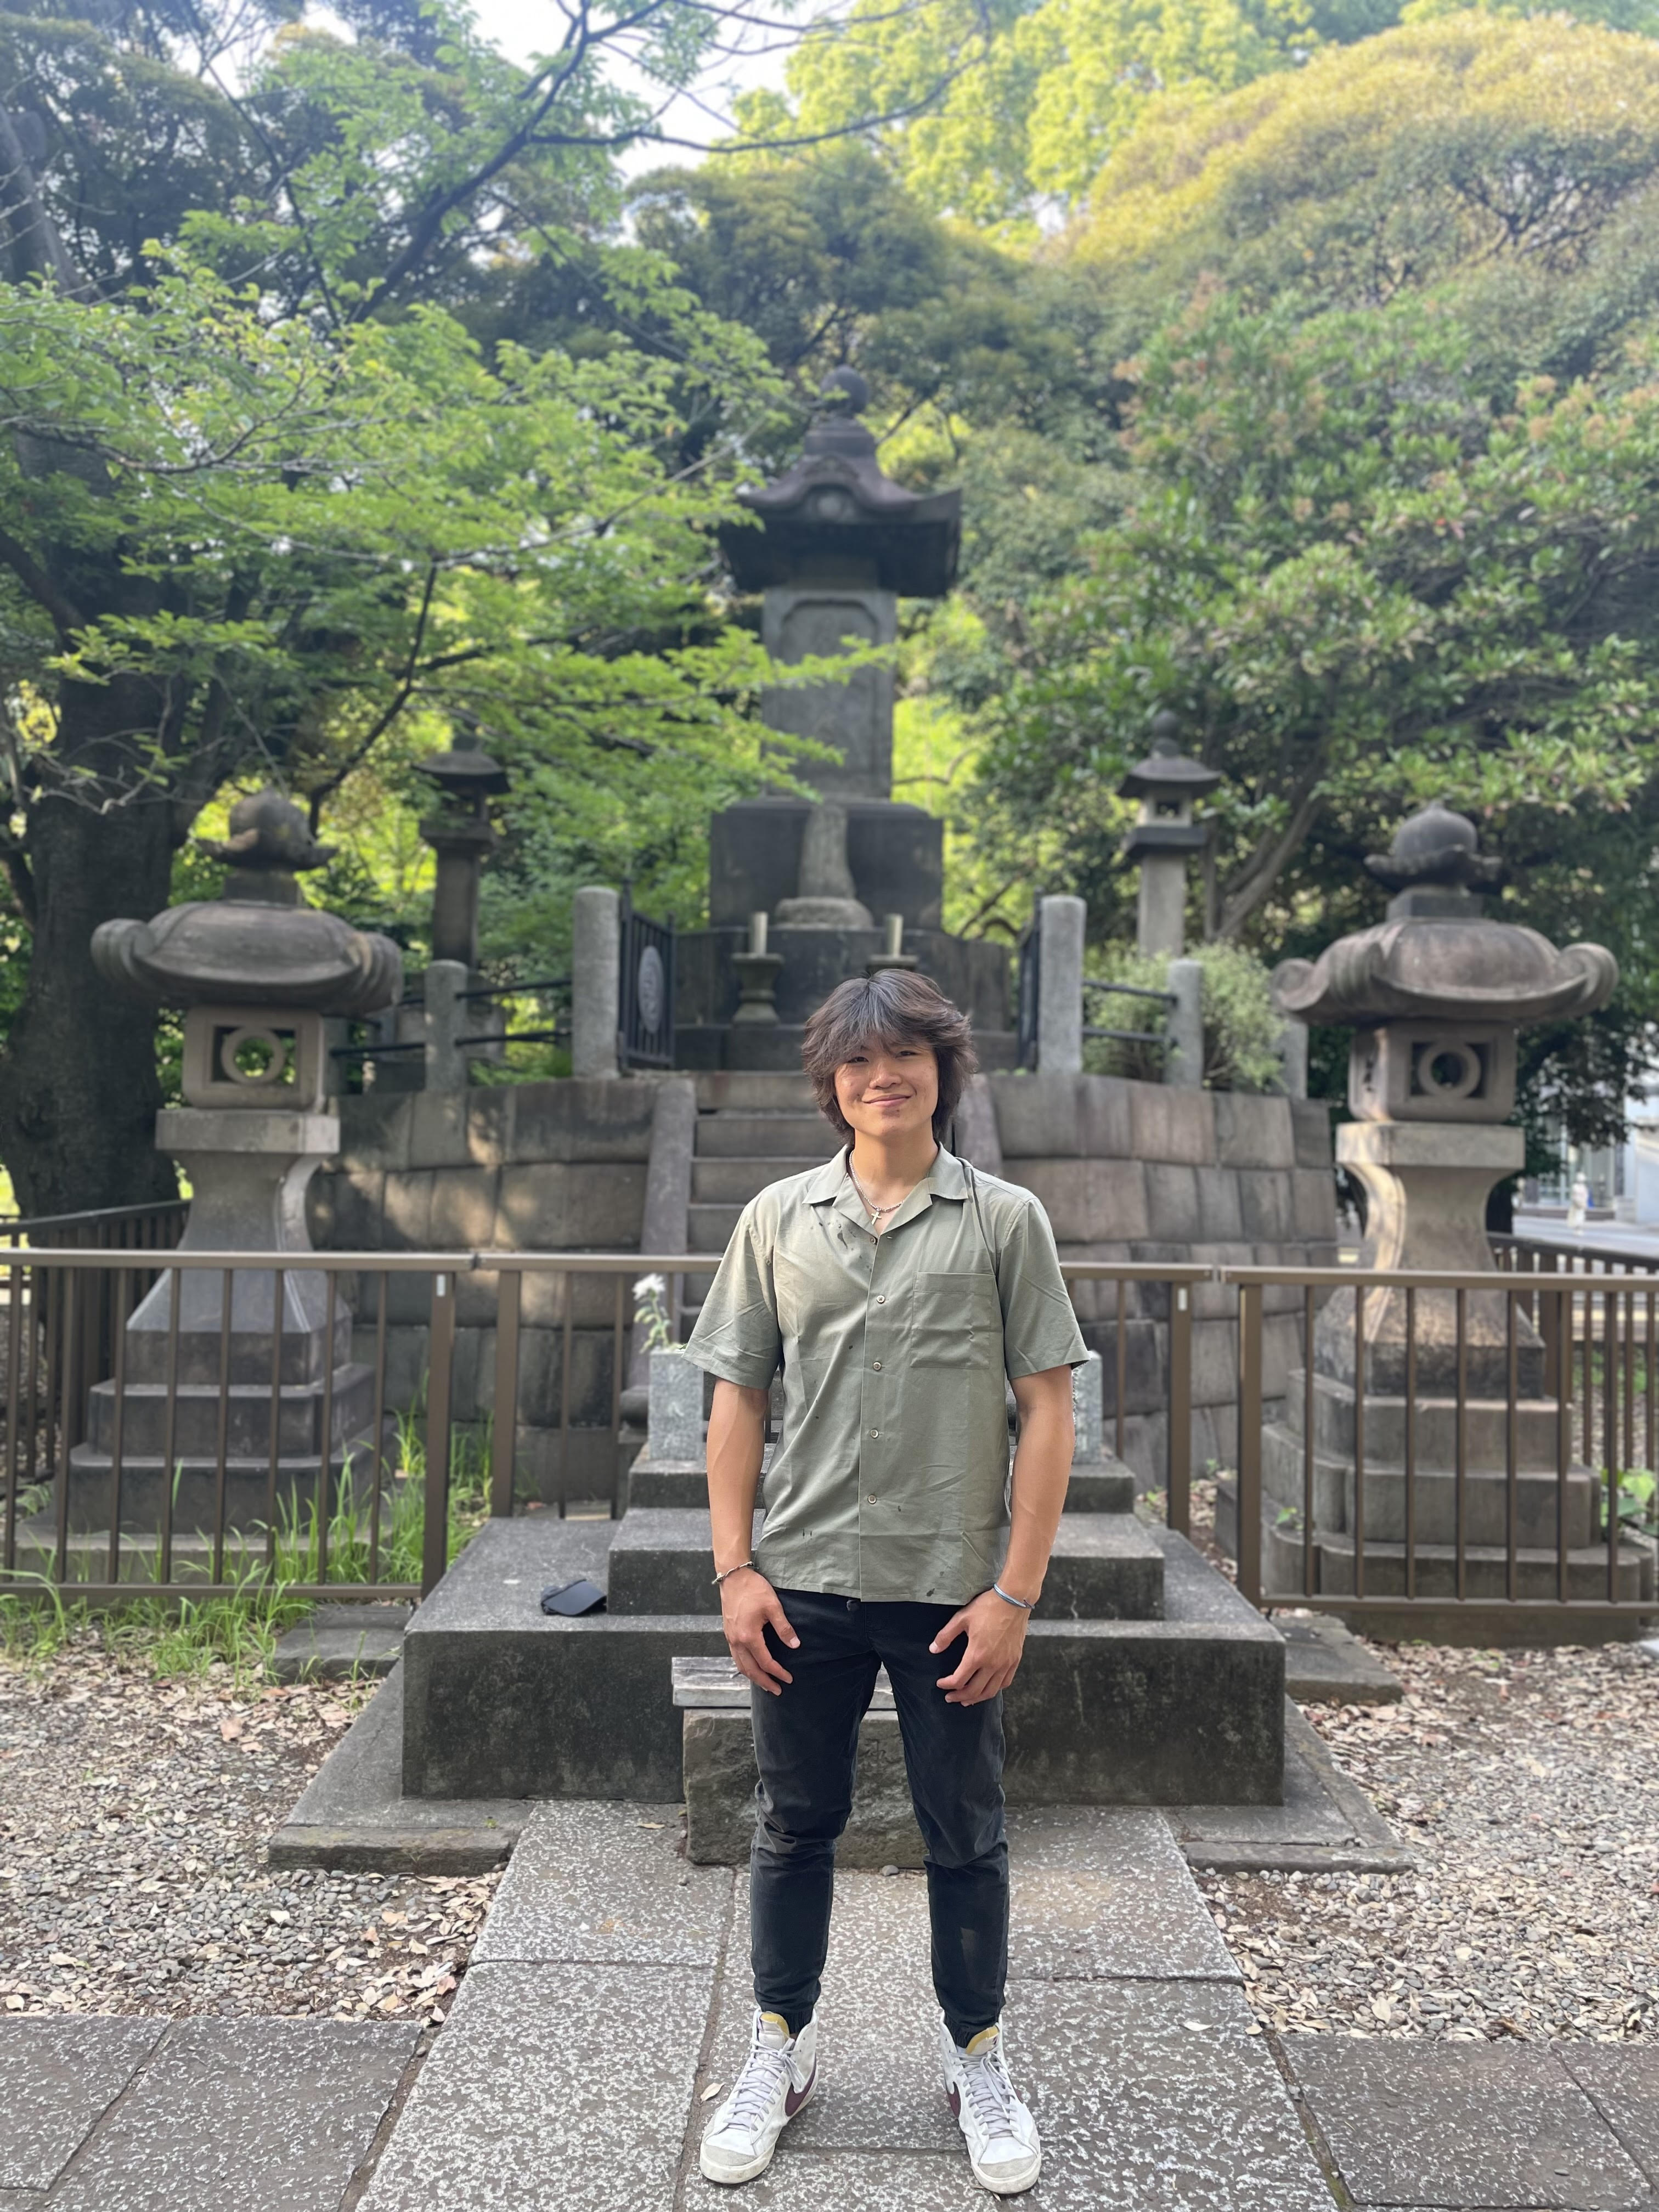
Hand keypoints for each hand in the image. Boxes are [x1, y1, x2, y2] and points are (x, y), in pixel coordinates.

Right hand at [721, 1568, 797, 1696]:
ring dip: (753, 1677)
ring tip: (765, 1684)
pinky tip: (751, 1667)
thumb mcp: (773, 1606)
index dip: (778, 1672)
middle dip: (764, 1682)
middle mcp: (737, 1641)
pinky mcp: (728, 1633)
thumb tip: (795, 1645)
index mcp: (749, 1636)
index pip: (765, 1662)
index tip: (789, 1679)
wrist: (733, 1577)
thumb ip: (784, 1628)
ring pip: (741, 1665)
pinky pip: (735, 1657)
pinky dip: (744, 1666)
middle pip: (750, 1669)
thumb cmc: (753, 1589)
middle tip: (777, 1690)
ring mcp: (730, 1638)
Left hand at [930, 1589, 1029, 1706]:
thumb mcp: (962, 1618)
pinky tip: (988, 1688)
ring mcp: (1006, 1664)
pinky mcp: (1015, 1660)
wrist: (1013, 1600)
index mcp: (977, 1654)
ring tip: (967, 1700)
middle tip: (950, 1698)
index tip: (940, 1684)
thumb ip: (946, 1636)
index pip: (959, 1680)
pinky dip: (994, 1689)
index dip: (947, 1685)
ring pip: (991, 1691)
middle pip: (974, 1691)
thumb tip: (933, 1649)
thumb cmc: (987, 1607)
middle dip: (959, 1697)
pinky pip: (1005, 1682)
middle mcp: (992, 1664)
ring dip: (977, 1698)